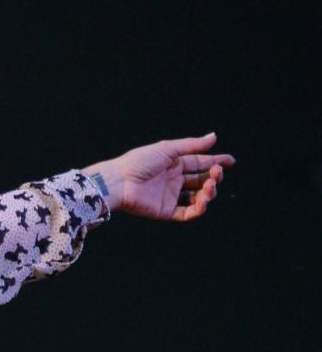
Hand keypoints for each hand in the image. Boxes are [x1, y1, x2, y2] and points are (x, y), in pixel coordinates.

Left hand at [85, 133, 235, 221]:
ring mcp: (171, 196)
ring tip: (209, 187)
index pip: (200, 163)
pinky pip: (187, 213)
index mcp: (174, 164)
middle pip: (202, 180)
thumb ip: (191, 146)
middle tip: (216, 174)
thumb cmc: (139, 162)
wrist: (119, 181)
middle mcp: (174, 180)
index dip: (216, 162)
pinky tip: (203, 202)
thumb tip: (214, 137)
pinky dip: (198, 209)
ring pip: (197, 198)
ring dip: (208, 193)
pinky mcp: (166, 211)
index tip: (231, 161)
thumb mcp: (167, 149)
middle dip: (213, 178)